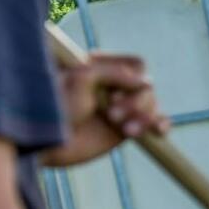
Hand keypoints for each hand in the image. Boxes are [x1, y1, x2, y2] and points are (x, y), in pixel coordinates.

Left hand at [41, 52, 169, 167]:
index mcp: (100, 66)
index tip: (112, 94)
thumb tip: (144, 82)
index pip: (136, 64)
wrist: (48, 144)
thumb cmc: (56, 108)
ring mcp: (120, 107)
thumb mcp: (80, 79)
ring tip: (126, 131)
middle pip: (147, 86)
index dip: (132, 79)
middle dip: (135, 102)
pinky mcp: (124, 129)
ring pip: (152, 104)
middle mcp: (112, 85)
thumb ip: (111, 72)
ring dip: (145, 116)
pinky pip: (155, 123)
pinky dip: (160, 124)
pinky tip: (158, 131)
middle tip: (111, 116)